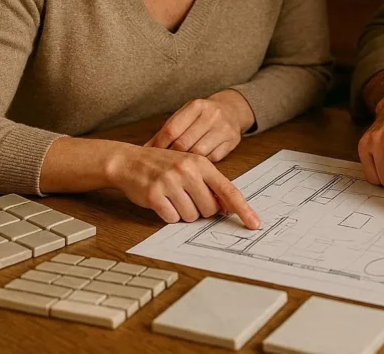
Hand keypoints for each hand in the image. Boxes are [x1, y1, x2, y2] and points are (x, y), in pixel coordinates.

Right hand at [108, 143, 260, 227]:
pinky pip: (172, 218)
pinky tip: (162, 201)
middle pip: (209, 209)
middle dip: (201, 210)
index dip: (243, 209)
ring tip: (172, 197)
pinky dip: (168, 214)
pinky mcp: (154, 195)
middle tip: (187, 197)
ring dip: (183, 212)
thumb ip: (210, 184)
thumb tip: (226, 208)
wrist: (129, 161)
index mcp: (201, 164)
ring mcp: (170, 183)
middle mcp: (187, 171)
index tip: (254, 223)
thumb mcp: (190, 166)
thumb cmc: (163, 165)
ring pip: (191, 216)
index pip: (228, 190)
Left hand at [145, 91, 253, 160]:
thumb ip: (166, 131)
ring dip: (187, 161)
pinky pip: (212, 159)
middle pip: (184, 143)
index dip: (159, 145)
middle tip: (164, 163)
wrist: (232, 110)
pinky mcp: (232, 141)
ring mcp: (224, 128)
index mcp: (196, 106)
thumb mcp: (184, 116)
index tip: (152, 154)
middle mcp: (212, 115)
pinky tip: (197, 163)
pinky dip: (202, 163)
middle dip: (172, 155)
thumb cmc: (202, 116)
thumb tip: (144, 150)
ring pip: (198, 153)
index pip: (172, 129)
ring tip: (179, 165)